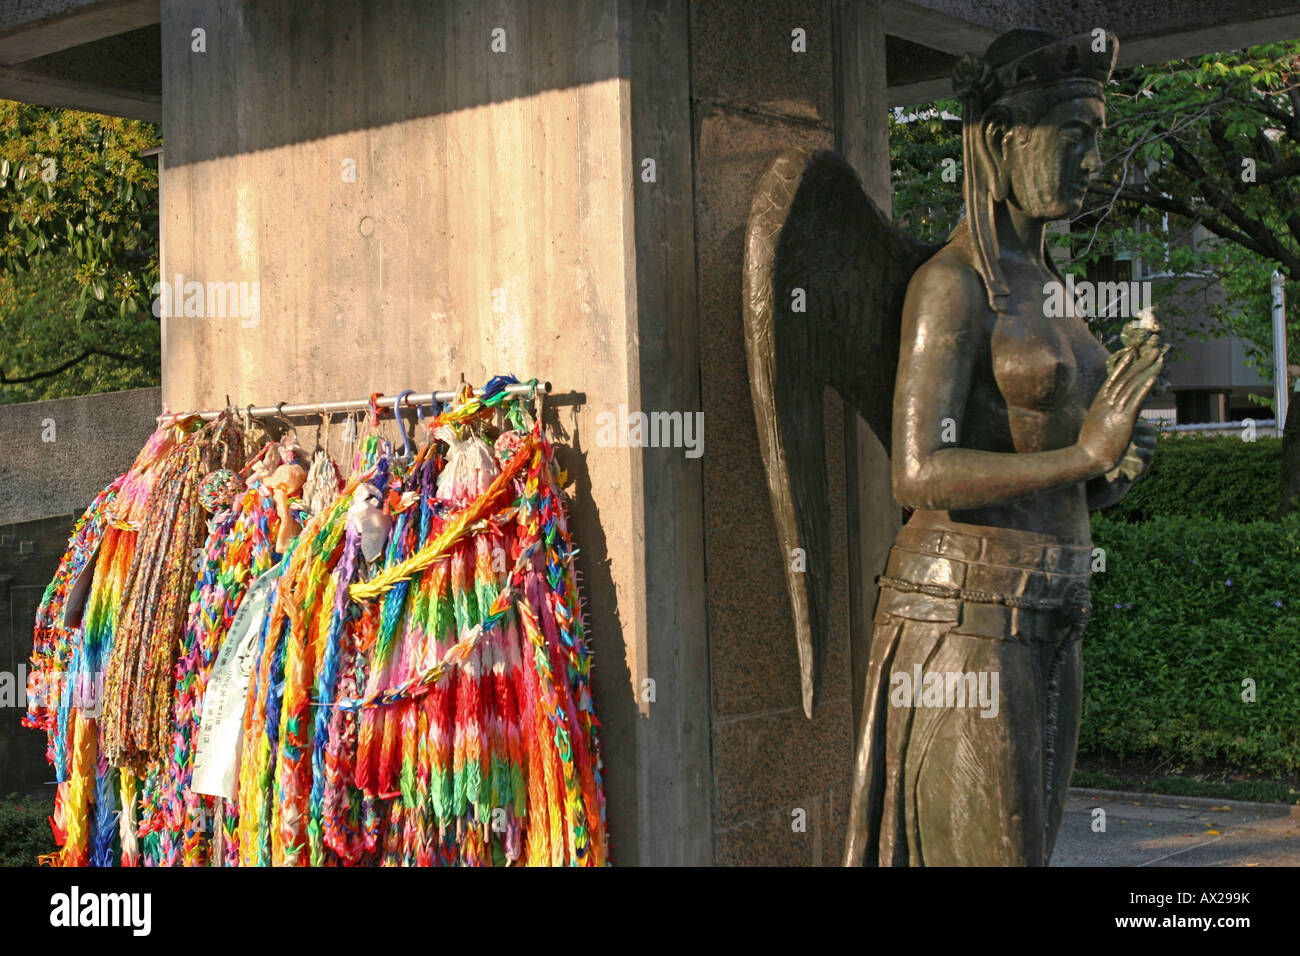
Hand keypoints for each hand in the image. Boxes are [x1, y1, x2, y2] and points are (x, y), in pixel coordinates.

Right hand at [1078, 346, 1165, 472]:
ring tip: (1158, 358)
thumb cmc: (1089, 448)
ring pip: (1132, 385)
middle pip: (1125, 378)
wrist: (1087, 458)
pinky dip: (1144, 388)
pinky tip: (1153, 378)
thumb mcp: (1094, 427)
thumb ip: (1102, 418)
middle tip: (1153, 350)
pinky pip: (1135, 401)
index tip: (1132, 353)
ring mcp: (1115, 411)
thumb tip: (1108, 417)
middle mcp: (1107, 403)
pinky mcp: (1124, 420)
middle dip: (1141, 363)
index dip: (1123, 365)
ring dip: (1146, 370)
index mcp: (1099, 404)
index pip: (1112, 380)